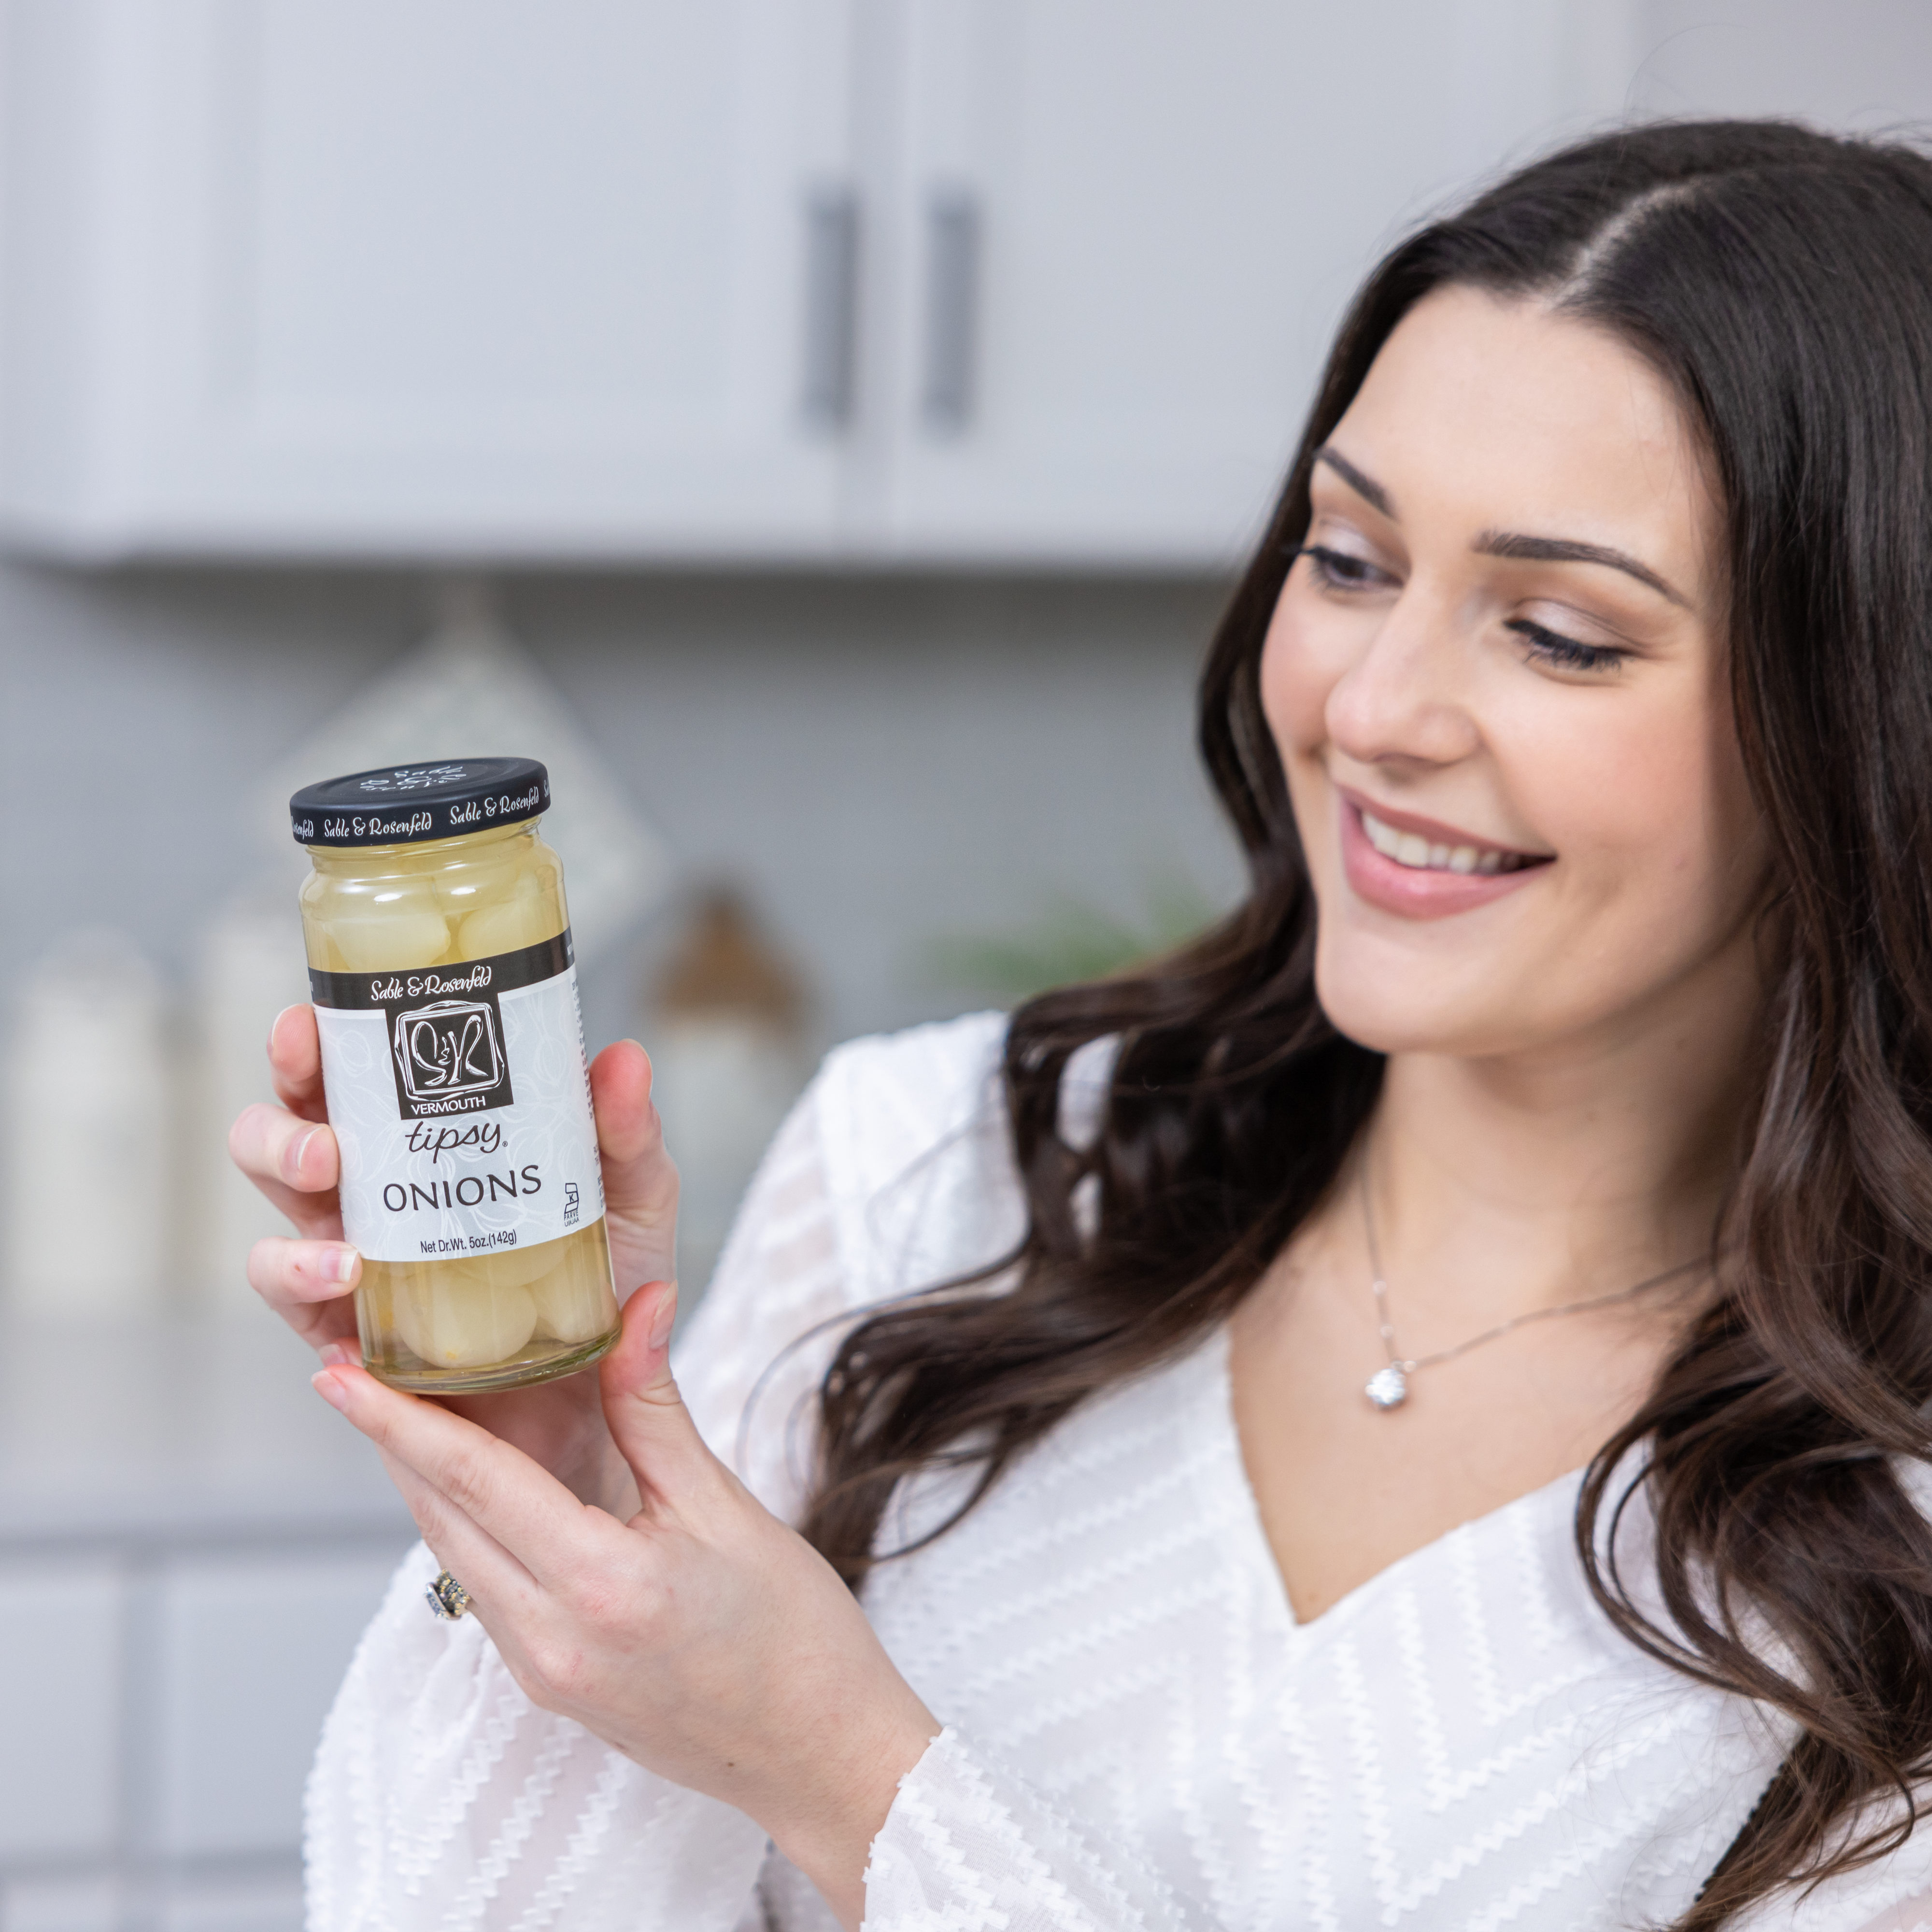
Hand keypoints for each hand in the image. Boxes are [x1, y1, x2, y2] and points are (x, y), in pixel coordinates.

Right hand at [228, 1004, 680, 1502]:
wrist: (609, 1402)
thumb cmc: (610, 1283)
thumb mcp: (633, 1200)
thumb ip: (626, 1135)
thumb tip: (623, 1059)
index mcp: (423, 1143)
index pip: (350, 1080)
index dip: (313, 1046)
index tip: (310, 1022)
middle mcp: (374, 1197)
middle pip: (282, 1141)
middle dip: (279, 1129)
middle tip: (325, 1141)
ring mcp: (355, 1268)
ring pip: (275, 1221)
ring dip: (287, 1214)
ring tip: (338, 1222)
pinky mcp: (353, 1339)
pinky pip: (298, 1309)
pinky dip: (305, 1286)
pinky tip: (346, 1281)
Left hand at [311, 1284, 938, 1930]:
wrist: (817, 1754)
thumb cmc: (793, 1631)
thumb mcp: (724, 1505)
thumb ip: (655, 1407)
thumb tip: (638, 1303)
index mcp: (598, 1585)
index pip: (472, 1482)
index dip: (399, 1420)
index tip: (337, 1374)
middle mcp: (550, 1639)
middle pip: (443, 1518)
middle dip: (393, 1441)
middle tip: (350, 1370)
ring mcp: (542, 1673)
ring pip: (457, 1556)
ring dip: (424, 1485)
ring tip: (400, 1414)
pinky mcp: (550, 1686)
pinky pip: (488, 1592)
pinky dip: (469, 1529)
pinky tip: (473, 1488)